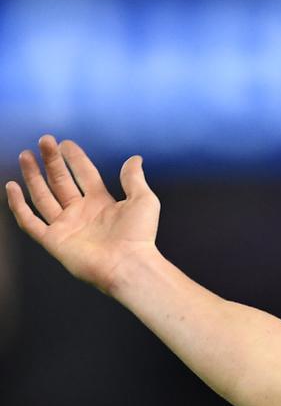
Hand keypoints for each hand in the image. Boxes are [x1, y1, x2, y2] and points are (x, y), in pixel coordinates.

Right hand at [6, 135, 160, 292]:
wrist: (129, 265)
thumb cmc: (139, 235)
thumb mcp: (143, 200)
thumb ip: (134, 179)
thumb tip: (135, 158)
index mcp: (102, 203)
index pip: (84, 175)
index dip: (75, 158)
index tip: (65, 143)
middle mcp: (81, 213)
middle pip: (61, 182)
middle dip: (52, 161)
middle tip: (44, 140)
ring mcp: (66, 226)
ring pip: (43, 197)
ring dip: (33, 176)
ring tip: (25, 155)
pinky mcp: (53, 241)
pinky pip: (30, 221)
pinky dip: (19, 206)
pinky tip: (12, 187)